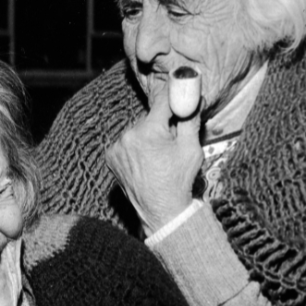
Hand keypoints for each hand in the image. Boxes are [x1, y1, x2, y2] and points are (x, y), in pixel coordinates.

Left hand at [106, 87, 202, 236]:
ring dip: (147, 136)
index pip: (162, 102)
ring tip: (157, 157)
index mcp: (147, 131)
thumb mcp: (191, 148)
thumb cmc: (178, 180)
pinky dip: (135, 147)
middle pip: (149, 118)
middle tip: (170, 142)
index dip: (174, 99)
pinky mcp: (110, 157)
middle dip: (161, 125)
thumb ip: (190, 118)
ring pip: (137, 130)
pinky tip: (145, 161)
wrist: (161, 210)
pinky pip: (126, 143)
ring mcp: (116, 148)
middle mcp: (127, 136)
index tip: (180, 95)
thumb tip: (194, 97)